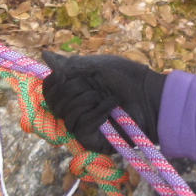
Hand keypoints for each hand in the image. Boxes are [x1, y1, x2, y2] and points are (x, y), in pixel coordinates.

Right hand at [41, 51, 165, 153]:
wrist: (151, 97)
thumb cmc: (126, 79)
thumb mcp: (95, 66)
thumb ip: (68, 64)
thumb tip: (44, 55)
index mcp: (72, 91)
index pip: (48, 90)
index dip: (52, 82)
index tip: (64, 74)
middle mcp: (72, 109)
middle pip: (54, 100)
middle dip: (74, 88)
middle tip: (95, 86)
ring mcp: (80, 126)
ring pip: (66, 113)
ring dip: (87, 99)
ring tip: (106, 96)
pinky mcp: (90, 140)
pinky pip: (80, 125)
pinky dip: (97, 112)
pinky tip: (112, 106)